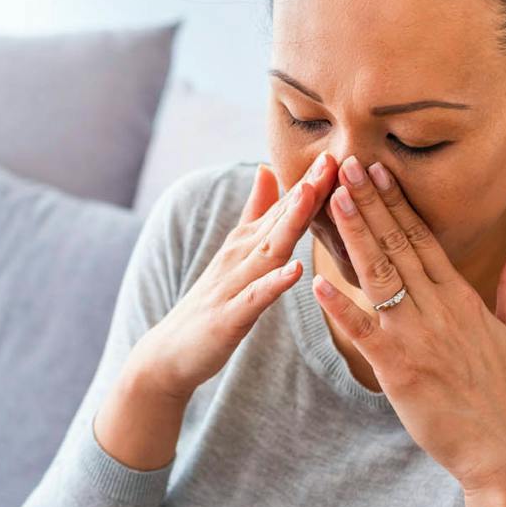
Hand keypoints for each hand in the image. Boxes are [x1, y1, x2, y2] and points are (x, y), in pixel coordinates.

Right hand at [135, 153, 338, 399]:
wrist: (169, 352)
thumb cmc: (212, 302)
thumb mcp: (235, 253)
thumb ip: (253, 213)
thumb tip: (266, 169)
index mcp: (247, 244)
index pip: (283, 208)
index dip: (309, 182)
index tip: (335, 154)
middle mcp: (240, 257)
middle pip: (278, 220)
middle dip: (306, 191)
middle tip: (332, 161)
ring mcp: (234, 285)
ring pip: (268, 250)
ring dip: (291, 223)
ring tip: (313, 197)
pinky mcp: (230, 316)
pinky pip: (257, 297)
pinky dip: (275, 282)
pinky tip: (296, 269)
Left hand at [316, 155, 505, 489]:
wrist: (505, 451)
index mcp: (463, 298)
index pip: (425, 240)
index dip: (398, 204)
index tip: (379, 171)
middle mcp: (439, 309)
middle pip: (398, 246)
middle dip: (371, 203)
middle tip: (346, 165)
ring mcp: (417, 336)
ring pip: (380, 275)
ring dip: (355, 235)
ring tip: (333, 198)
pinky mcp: (398, 368)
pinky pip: (363, 330)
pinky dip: (340, 305)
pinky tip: (316, 280)